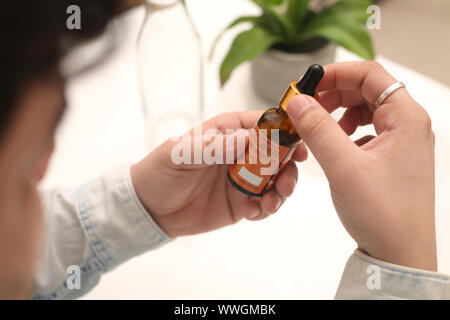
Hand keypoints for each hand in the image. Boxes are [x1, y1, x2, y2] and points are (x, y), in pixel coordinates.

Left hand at [131, 111, 307, 237]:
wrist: (149, 208)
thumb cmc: (160, 171)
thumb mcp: (179, 154)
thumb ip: (211, 147)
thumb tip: (245, 139)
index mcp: (227, 132)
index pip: (263, 124)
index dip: (284, 132)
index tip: (297, 145)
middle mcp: (240, 153)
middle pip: (278, 154)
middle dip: (288, 167)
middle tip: (285, 182)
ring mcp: (243, 179)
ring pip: (276, 180)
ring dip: (281, 191)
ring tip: (270, 203)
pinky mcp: (241, 202)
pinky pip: (264, 204)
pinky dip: (266, 209)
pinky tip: (252, 213)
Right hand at [286, 61, 435, 270]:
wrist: (399, 254)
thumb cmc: (383, 214)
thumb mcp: (343, 167)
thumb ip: (318, 129)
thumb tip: (297, 101)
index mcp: (406, 118)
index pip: (370, 74)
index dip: (336, 73)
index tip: (308, 82)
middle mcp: (408, 126)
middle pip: (368, 91)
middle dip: (334, 94)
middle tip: (306, 107)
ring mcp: (402, 143)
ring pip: (366, 111)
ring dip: (339, 113)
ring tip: (319, 127)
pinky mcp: (393, 159)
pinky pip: (367, 132)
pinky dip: (346, 132)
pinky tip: (335, 147)